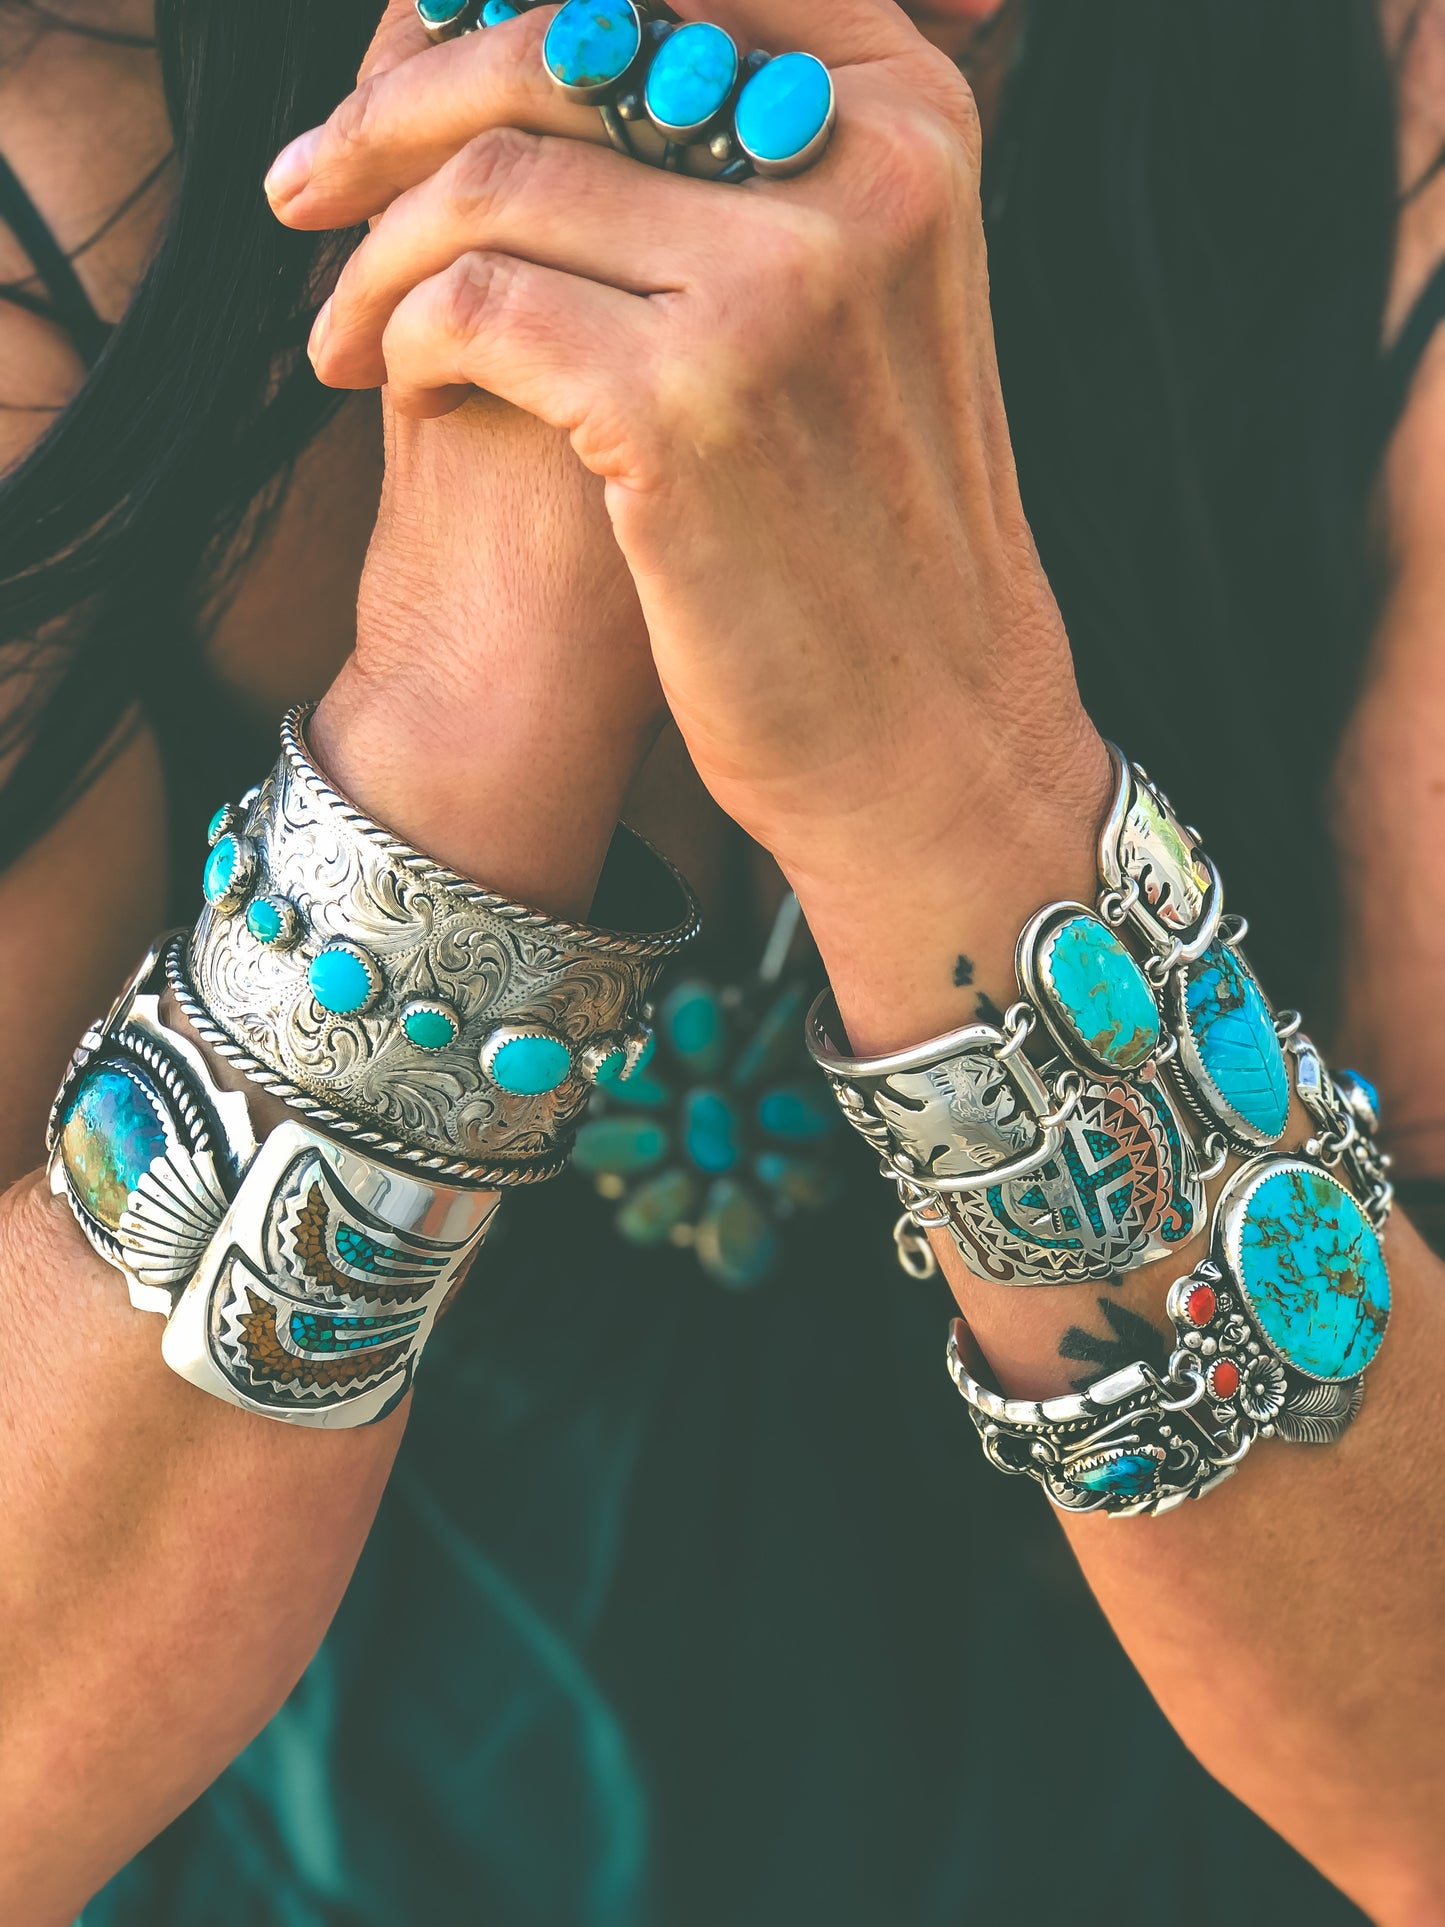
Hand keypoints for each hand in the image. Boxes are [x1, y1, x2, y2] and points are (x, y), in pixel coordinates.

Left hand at [272, 0, 1109, 1038]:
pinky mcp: (693, 407)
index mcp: (911, 116)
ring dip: (370, 249)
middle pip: (563, 42)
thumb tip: (536, 43)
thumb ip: (745, 164)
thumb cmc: (861, 527)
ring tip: (336, 325)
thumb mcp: (853, 307)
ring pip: (493, 178)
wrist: (924, 730)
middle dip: (395, 108)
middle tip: (304, 183)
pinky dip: (397, 337)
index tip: (411, 81)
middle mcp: (866, 168)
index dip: (502, 15)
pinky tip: (387, 392)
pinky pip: (476, 303)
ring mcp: (785, 286)